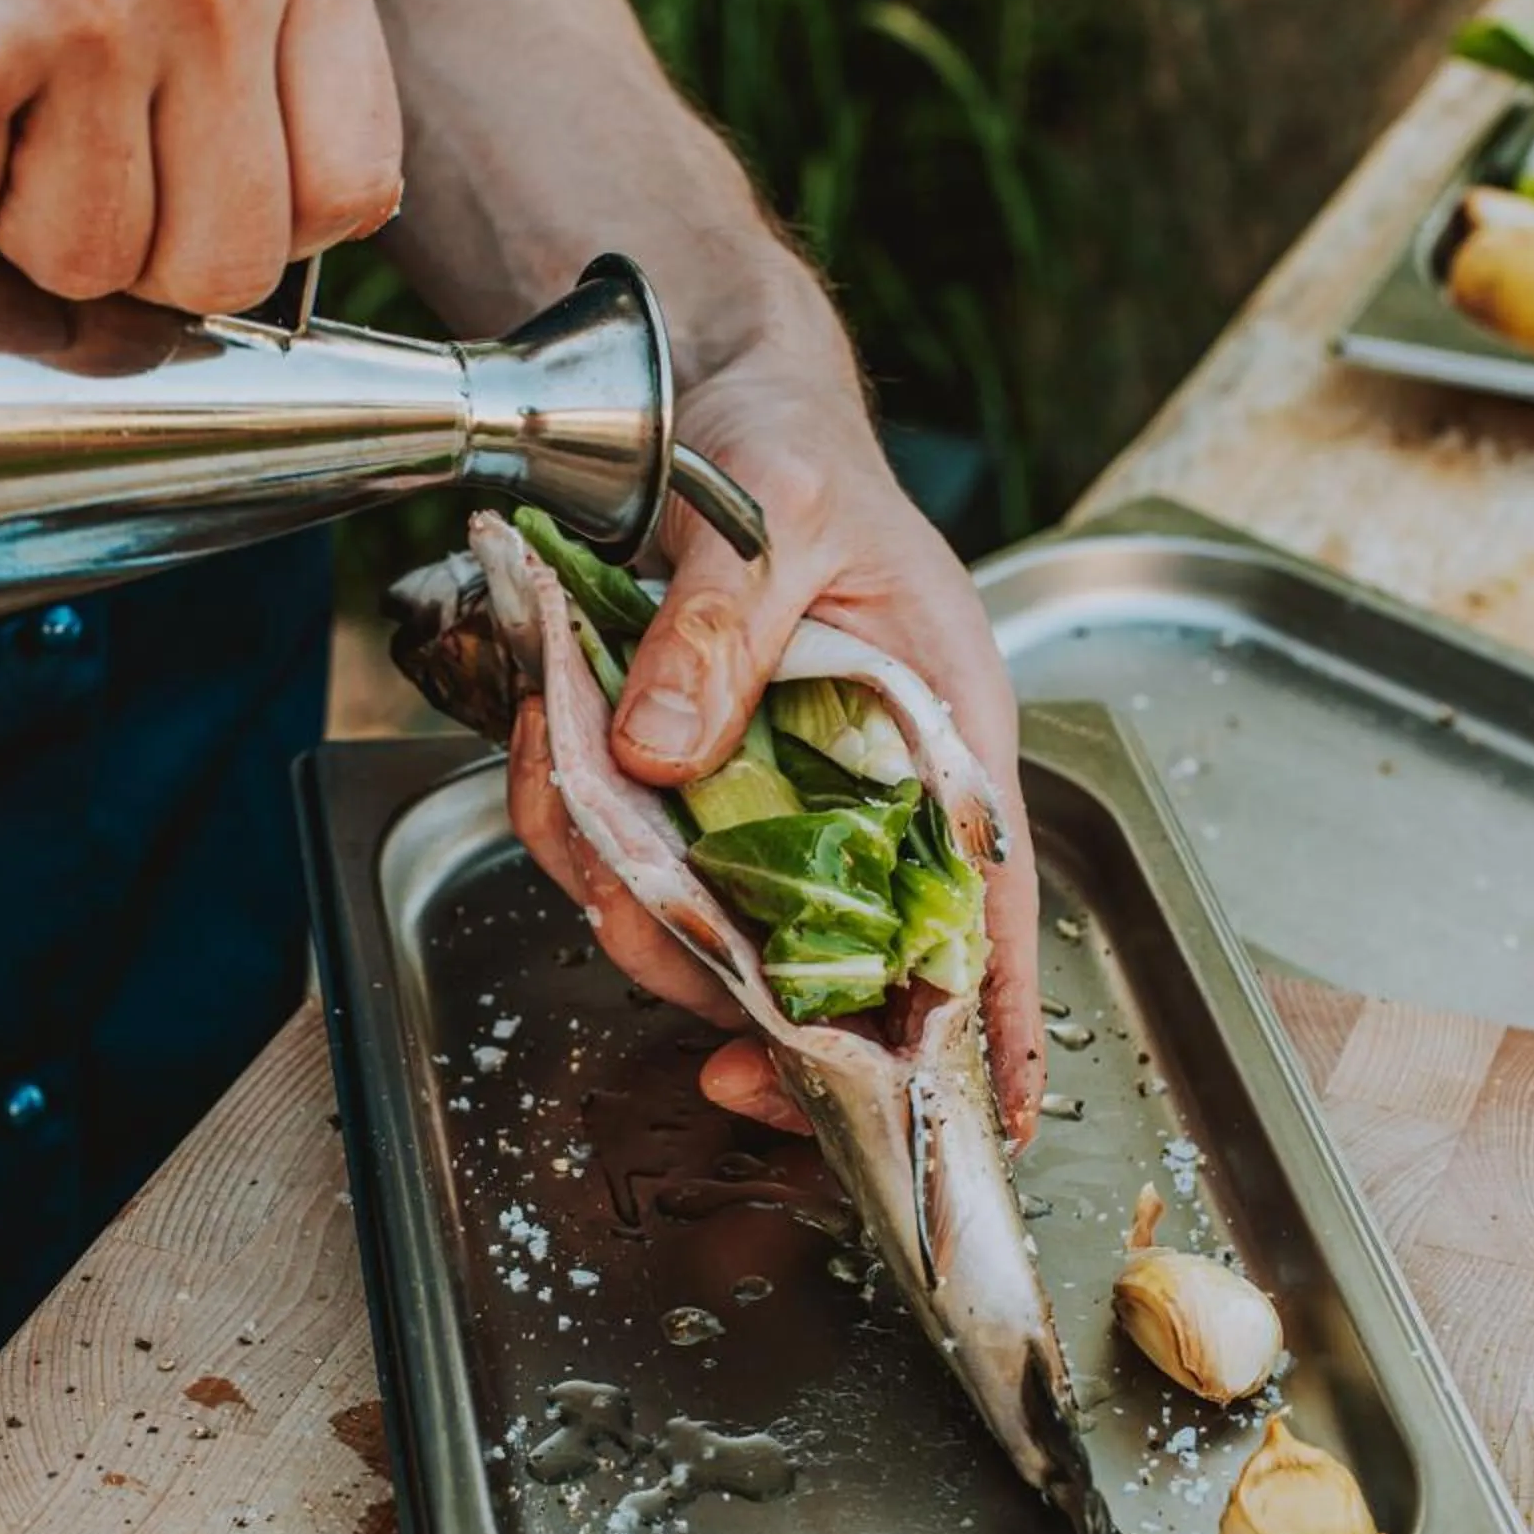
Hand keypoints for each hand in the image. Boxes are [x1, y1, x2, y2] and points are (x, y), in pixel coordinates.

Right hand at [0, 0, 401, 313]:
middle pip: (230, 259)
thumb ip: (267, 10)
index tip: (195, 192)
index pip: (354, 182)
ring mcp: (86, 6)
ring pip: (93, 260)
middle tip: (64, 156)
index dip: (267, 226)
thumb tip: (318, 207)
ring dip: (16, 206)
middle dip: (139, 247)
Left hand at [508, 312, 1045, 1145]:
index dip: (984, 1027)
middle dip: (724, 973)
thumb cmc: (787, 447)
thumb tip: (660, 753)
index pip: (985, 911)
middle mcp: (870, 799)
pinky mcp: (693, 800)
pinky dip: (575, 830)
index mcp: (945, 739)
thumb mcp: (775, 505)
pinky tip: (548, 746)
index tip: (982, 1131)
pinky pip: (633, 866)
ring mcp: (777, 811)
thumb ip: (720, 625)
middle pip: (829, 961)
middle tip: (634, 912)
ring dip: (625, 892)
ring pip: (712, 930)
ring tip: (561, 770)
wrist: (706, 401)